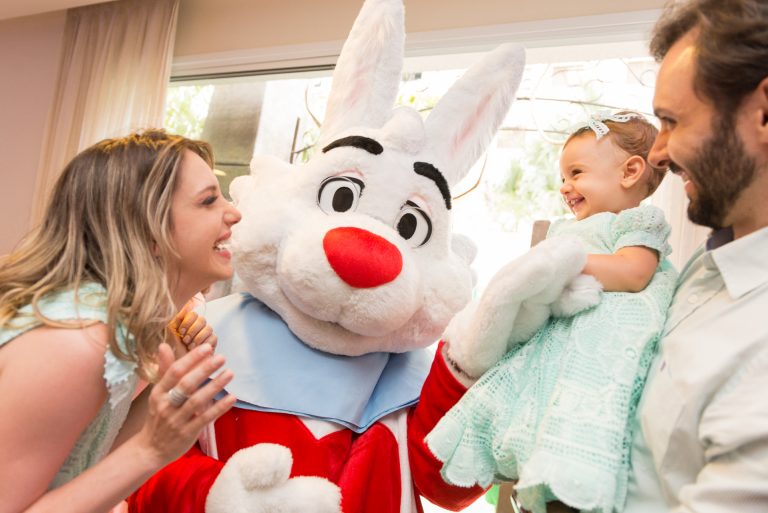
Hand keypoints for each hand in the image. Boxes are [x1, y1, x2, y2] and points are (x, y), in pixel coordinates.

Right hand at [134, 343, 234, 467]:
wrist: (150, 449)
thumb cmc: (158, 416)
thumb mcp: (158, 393)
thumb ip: (166, 370)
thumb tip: (163, 345)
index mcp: (158, 392)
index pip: (174, 372)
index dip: (191, 359)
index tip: (207, 347)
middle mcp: (166, 405)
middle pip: (186, 384)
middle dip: (204, 369)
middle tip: (221, 358)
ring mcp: (176, 420)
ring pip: (197, 401)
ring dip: (214, 386)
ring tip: (229, 373)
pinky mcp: (187, 433)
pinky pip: (205, 418)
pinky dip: (219, 407)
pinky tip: (231, 398)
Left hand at [168, 296, 217, 352]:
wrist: (179, 367)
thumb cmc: (173, 351)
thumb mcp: (170, 335)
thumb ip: (174, 321)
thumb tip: (181, 311)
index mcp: (187, 323)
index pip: (193, 314)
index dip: (188, 321)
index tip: (181, 331)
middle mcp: (197, 327)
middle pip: (202, 320)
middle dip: (193, 330)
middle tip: (185, 340)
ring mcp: (206, 335)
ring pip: (208, 328)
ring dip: (198, 337)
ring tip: (190, 346)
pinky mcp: (212, 343)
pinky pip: (214, 337)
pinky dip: (205, 343)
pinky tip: (197, 349)